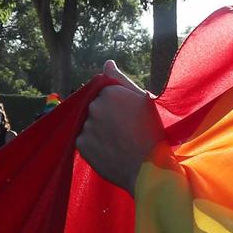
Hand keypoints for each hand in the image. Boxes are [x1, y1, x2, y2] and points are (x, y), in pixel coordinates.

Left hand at [75, 61, 162, 191]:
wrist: (149, 169)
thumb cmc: (152, 133)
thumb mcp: (144, 100)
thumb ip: (121, 80)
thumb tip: (107, 63)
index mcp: (110, 91)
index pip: (103, 91)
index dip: (115, 104)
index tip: (127, 116)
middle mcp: (94, 106)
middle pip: (94, 106)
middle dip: (105, 115)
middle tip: (123, 130)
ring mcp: (86, 125)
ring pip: (88, 123)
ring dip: (98, 129)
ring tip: (117, 141)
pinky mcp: (80, 144)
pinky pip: (83, 140)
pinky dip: (93, 144)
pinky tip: (110, 150)